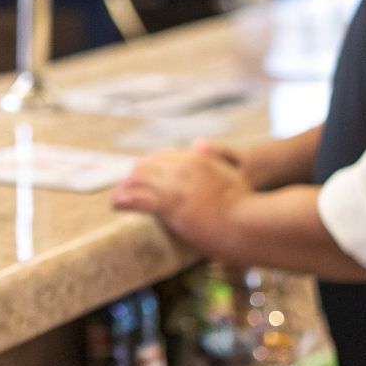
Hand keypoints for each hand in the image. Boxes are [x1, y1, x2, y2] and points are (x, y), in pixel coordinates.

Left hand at [111, 146, 251, 256]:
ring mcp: (175, 186)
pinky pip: (139, 199)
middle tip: (124, 185)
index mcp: (197, 159)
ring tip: (115, 197)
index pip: (165, 157)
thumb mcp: (234, 171)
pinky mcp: (170, 205)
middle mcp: (183, 167)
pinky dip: (124, 200)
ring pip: (140, 182)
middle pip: (149, 167)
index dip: (152, 166)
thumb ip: (216, 156)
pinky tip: (115, 204)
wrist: (250, 222)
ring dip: (125, 188)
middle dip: (135, 176)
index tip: (142, 171)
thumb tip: (197, 143)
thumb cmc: (247, 204)